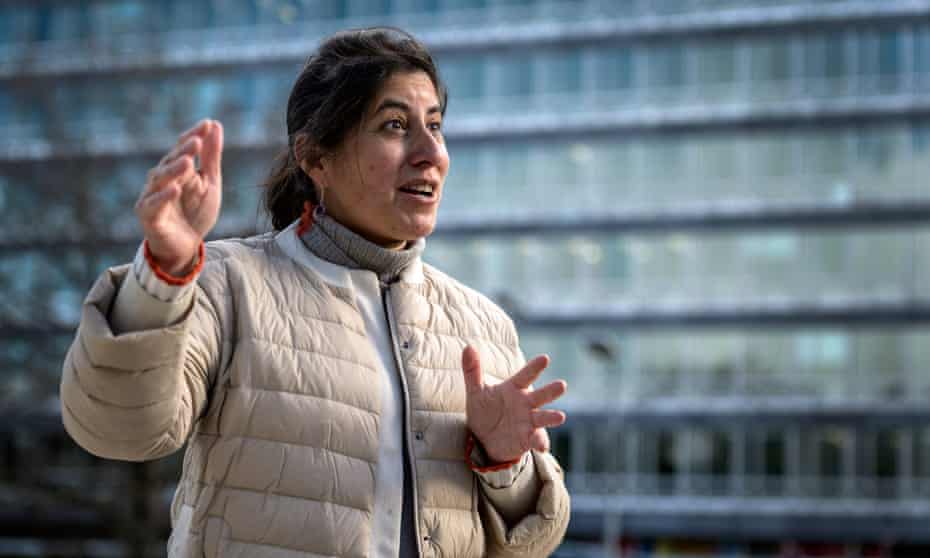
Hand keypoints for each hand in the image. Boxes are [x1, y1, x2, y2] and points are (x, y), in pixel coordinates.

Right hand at [134, 120, 223, 275]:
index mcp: (176, 170)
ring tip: (188, 161)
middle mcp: (161, 179)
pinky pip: (153, 204)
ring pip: (160, 179)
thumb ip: (211, 157)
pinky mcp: (147, 215)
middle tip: (197, 140)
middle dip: (183, 150)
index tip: (208, 124)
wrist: (186, 246)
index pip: (184, 148)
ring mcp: (152, 196)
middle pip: (171, 161)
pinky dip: (163, 196)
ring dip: (174, 170)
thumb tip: (215, 126)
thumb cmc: (196, 213)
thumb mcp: (209, 182)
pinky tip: (174, 189)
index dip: (194, 135)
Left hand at [462, 345, 567, 463]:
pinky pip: (536, 440)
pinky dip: (540, 442)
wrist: (483, 439)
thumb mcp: (476, 391)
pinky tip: (542, 447)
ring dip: (551, 417)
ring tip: (560, 416)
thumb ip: (472, 370)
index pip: (526, 375)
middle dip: (551, 391)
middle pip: (541, 395)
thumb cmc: (484, 410)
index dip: (535, 367)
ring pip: (543, 417)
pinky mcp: (528, 439)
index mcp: (514, 388)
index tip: (545, 358)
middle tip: (562, 385)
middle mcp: (526, 403)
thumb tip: (468, 347)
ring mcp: (529, 421)